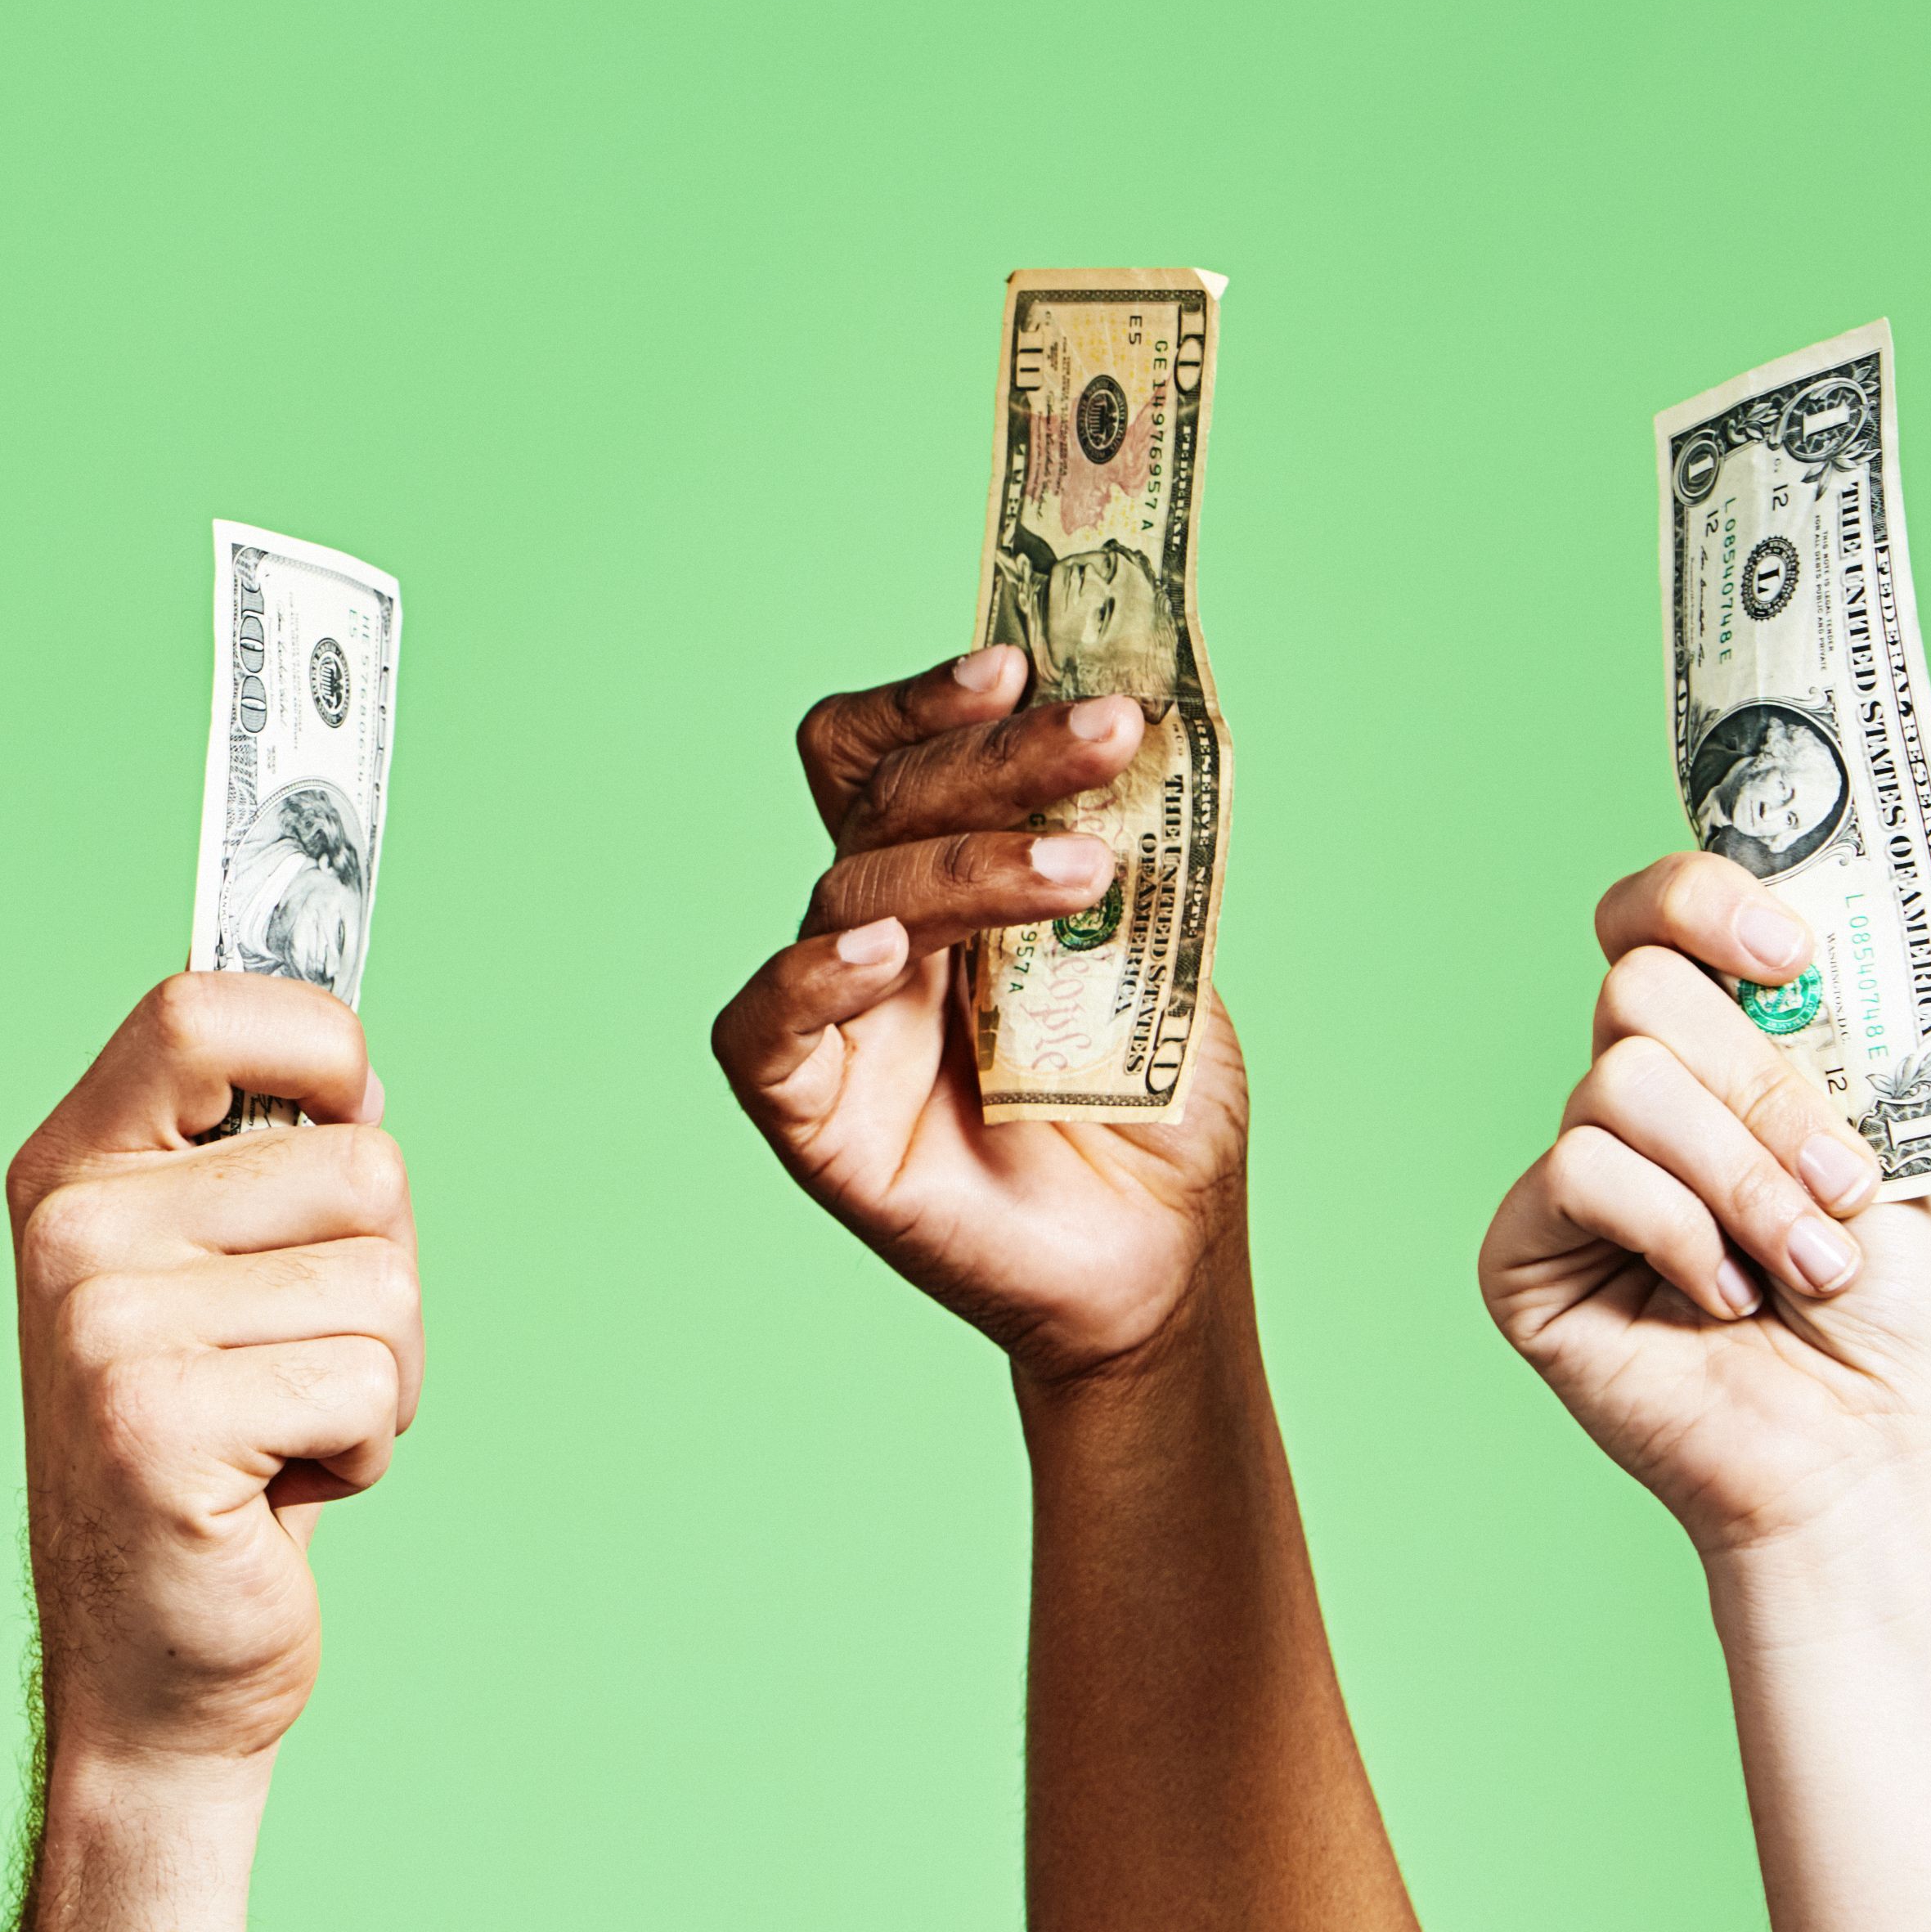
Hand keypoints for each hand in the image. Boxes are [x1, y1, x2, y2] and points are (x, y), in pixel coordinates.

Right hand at [3, 976, 421, 1769]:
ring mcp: (103, 1326)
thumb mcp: (213, 1282)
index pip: (201, 1009)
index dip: (315, 1044)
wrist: (148, 1666)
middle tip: (290, 1365)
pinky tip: (277, 1491)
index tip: (339, 1114)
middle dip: (380, 1277)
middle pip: (358, 1163)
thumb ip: (263, 1167)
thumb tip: (358, 1074)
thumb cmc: (206, 1464)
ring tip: (284, 1433)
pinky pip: (369, 1385)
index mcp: (72, 1169)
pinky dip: (363, 1452)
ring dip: (380, 1378)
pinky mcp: (159, 1424)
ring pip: (384, 1282)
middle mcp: (71, 1231)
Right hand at [709, 643, 1245, 1377]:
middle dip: (995, 755)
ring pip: (851, 890)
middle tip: (1105, 734)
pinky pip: (765, 1027)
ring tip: (1079, 875)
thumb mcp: (1165, 955)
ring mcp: (839, 1020)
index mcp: (946, 883)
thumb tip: (1146, 718)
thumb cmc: (1155, 1114)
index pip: (892, 756)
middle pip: (885, 799)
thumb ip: (1132, 852)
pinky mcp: (811, 1115)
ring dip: (966, 863)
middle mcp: (879, 934)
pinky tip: (884, 954)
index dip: (930, 701)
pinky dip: (812, 975)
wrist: (1163, 1268)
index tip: (1019, 663)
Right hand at [1476, 854, 1930, 1559]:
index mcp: (1720, 1055)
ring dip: (1741, 1178)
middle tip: (1838, 1183)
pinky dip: (1677, 1231)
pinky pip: (1583, 1171)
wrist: (1863, 1453)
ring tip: (1802, 1265)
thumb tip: (1794, 953)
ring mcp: (1573, 1172)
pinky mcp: (1524, 1247)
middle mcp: (1635, 1098)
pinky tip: (1721, 1296)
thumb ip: (1823, 1049)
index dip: (1703, 900)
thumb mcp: (1884, 1151)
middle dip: (1761, 1088)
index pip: (1659, 920)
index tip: (1788, 955)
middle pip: (1643, 986)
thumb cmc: (1885, 1319)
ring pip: (1621, 1082)